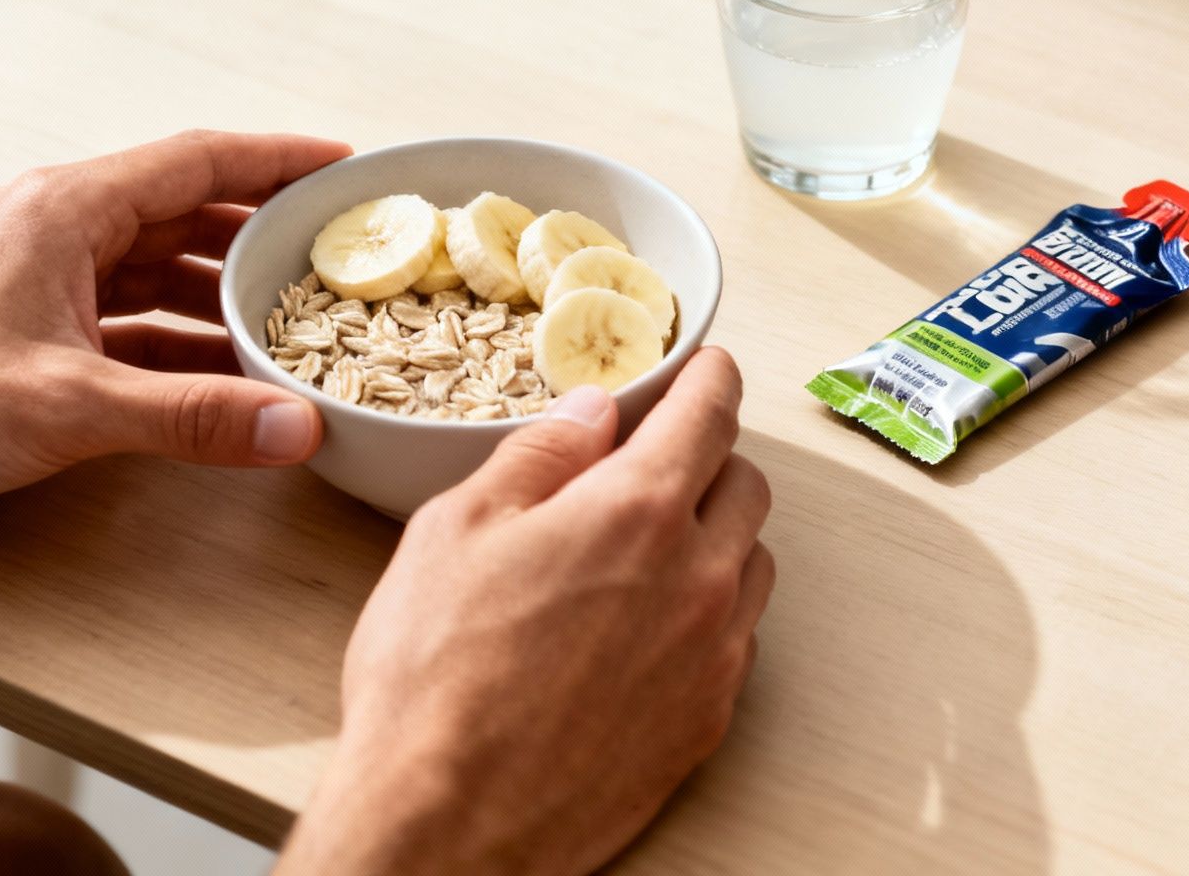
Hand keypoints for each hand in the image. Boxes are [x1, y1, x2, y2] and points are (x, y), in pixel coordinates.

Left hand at [0, 130, 350, 536]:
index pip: (199, 160)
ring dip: (221, 293)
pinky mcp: (24, 334)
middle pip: (184, 211)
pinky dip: (177, 345)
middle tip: (338, 252)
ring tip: (296, 318)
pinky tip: (224, 377)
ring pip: (156, 270)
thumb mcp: (70, 406)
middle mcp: (54, 229)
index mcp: (66, 209)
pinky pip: (126, 323)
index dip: (278, 159)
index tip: (346, 165)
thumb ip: (194, 418)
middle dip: (263, 233)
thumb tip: (299, 428)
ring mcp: (37, 281)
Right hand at [278, 348, 774, 875]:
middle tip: (659, 457)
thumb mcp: (457, 530)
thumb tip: (592, 412)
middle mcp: (698, 579)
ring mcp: (714, 657)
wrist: (449, 822)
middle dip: (711, 456)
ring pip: (751, 564)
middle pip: (746, 485)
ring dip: (717, 536)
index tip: (707, 365)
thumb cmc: (436, 679)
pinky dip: (710, 611)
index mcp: (638, 511)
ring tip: (650, 544)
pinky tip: (650, 624)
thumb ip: (539, 456)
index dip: (711, 377)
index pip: (710, 415)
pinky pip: (738, 640)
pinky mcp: (709, 722)